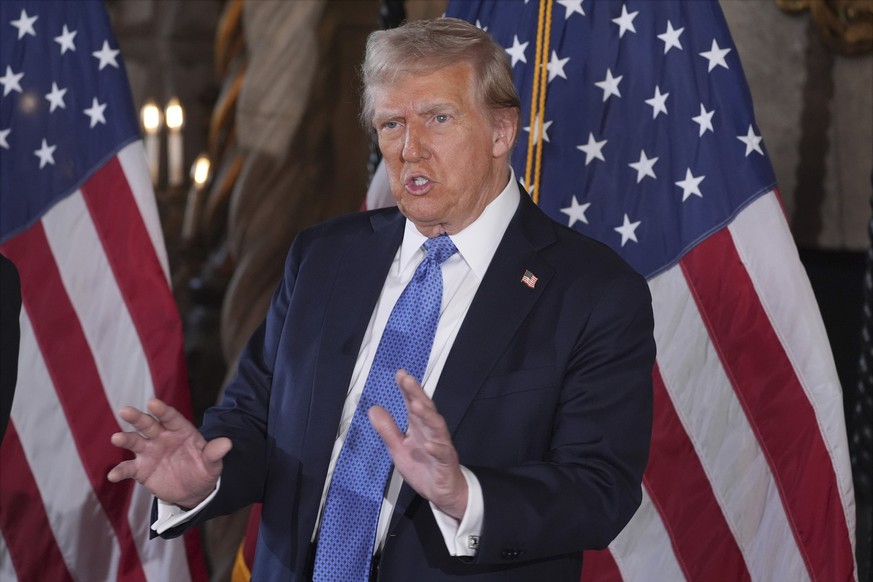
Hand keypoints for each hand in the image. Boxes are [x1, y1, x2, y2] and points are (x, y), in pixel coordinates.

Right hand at [107, 399, 230, 508]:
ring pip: (135, 442)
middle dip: (137, 418)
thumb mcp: (212, 463)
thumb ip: (215, 453)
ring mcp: (150, 452)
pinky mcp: (141, 469)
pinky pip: (129, 469)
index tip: (152, 403)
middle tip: (125, 410)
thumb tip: (227, 443)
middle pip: (148, 424)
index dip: (162, 410)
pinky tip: (113, 475)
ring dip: (126, 439)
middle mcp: (162, 437)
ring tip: (117, 438)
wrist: (193, 490)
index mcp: (180, 430)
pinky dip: (120, 471)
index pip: (171, 417)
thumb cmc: (203, 469)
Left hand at [369, 370, 467, 519]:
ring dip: (427, 416)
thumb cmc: (423, 467)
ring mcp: (441, 446)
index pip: (414, 404)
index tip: (400, 373)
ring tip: (416, 405)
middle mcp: (432, 432)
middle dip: (417, 394)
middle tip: (407, 380)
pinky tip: (428, 444)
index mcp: (419, 427)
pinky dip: (436, 448)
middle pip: (426, 410)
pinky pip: (443, 454)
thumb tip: (373, 408)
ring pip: (437, 428)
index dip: (407, 389)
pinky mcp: (446, 464)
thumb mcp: (398, 449)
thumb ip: (388, 429)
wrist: (443, 493)